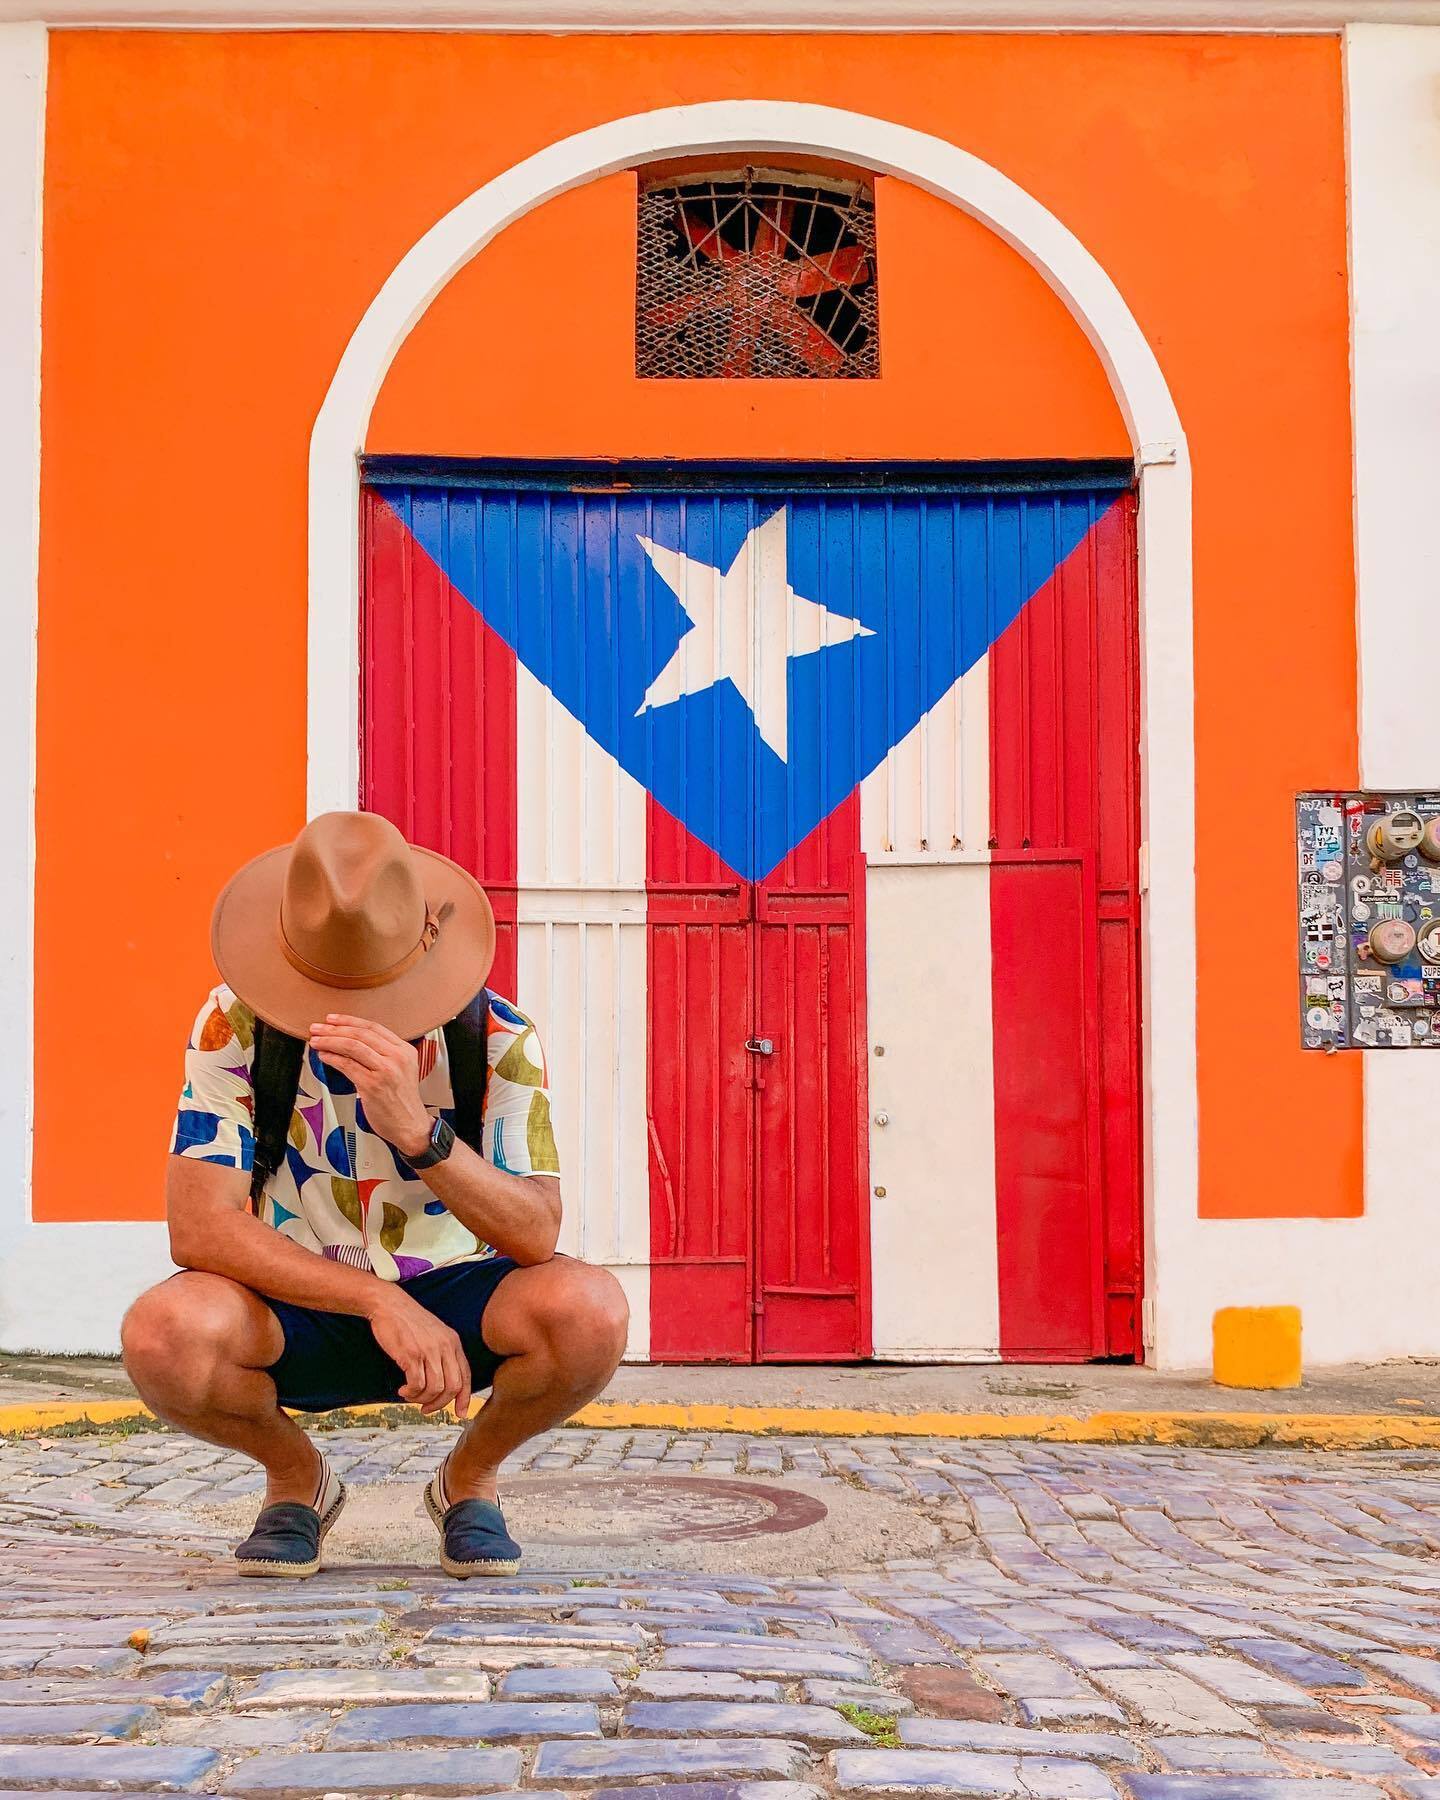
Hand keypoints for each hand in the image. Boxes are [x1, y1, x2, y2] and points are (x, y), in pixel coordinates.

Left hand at [308, 1014, 432, 1157]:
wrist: (410, 1126)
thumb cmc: (402, 1101)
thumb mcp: (402, 1070)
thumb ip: (385, 1054)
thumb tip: (353, 1042)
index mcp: (405, 1050)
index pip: (373, 1027)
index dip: (349, 1020)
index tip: (333, 1019)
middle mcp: (397, 1058)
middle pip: (360, 1034)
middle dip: (334, 1029)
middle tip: (318, 1028)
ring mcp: (385, 1071)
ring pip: (352, 1047)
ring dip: (330, 1041)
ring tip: (316, 1041)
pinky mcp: (372, 1085)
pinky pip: (347, 1065)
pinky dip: (332, 1058)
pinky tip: (324, 1056)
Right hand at [366, 1288, 472, 1417]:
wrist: (388, 1304)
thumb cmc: (408, 1321)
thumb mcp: (434, 1334)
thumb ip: (442, 1353)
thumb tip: (444, 1382)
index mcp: (453, 1342)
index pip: (466, 1376)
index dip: (465, 1398)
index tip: (460, 1413)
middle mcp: (445, 1346)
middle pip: (453, 1387)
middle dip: (440, 1404)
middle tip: (426, 1408)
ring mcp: (429, 1350)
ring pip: (435, 1389)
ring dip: (421, 1399)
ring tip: (409, 1395)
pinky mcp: (411, 1354)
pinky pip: (417, 1385)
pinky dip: (410, 1393)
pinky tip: (402, 1390)